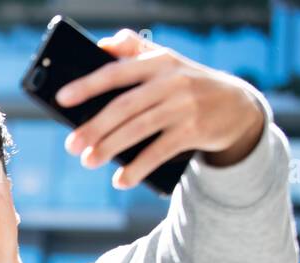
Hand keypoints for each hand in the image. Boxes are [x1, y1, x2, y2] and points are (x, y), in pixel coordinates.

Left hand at [56, 28, 265, 188]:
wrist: (238, 106)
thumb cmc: (189, 84)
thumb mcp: (167, 62)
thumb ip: (135, 51)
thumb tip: (103, 44)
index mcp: (158, 62)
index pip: (117, 71)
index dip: (88, 85)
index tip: (62, 99)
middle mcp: (172, 81)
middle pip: (125, 106)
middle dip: (95, 127)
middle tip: (71, 146)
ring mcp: (185, 106)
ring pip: (139, 129)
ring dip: (110, 148)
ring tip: (88, 162)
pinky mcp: (195, 130)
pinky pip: (159, 152)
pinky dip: (137, 168)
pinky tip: (121, 180)